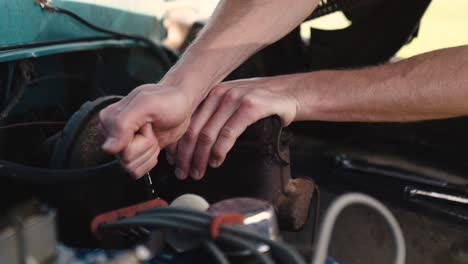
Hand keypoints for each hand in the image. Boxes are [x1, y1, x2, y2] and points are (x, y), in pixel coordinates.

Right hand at [99, 83, 192, 178]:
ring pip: (131, 166)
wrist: (180, 104)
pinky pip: (136, 171)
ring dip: (149, 151)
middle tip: (151, 129)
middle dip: (146, 145)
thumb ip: (123, 123)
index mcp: (109, 119)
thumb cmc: (167, 100)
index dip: (140, 139)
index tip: (147, 125)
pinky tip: (153, 143)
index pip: (118, 147)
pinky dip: (150, 160)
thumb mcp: (147, 104)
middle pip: (126, 159)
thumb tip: (108, 148)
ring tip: (153, 134)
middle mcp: (112, 133)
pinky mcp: (133, 154)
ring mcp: (123, 144)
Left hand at [167, 77, 298, 179]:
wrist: (289, 94)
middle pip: (193, 129)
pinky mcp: (250, 107)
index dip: (177, 144)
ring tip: (198, 172)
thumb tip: (193, 142)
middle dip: (186, 155)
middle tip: (183, 172)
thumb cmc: (260, 103)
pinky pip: (228, 133)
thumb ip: (214, 116)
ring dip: (200, 157)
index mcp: (210, 94)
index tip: (174, 162)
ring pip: (208, 134)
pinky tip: (216, 161)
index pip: (186, 122)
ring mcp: (234, 99)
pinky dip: (219, 151)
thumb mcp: (232, 103)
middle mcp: (219, 94)